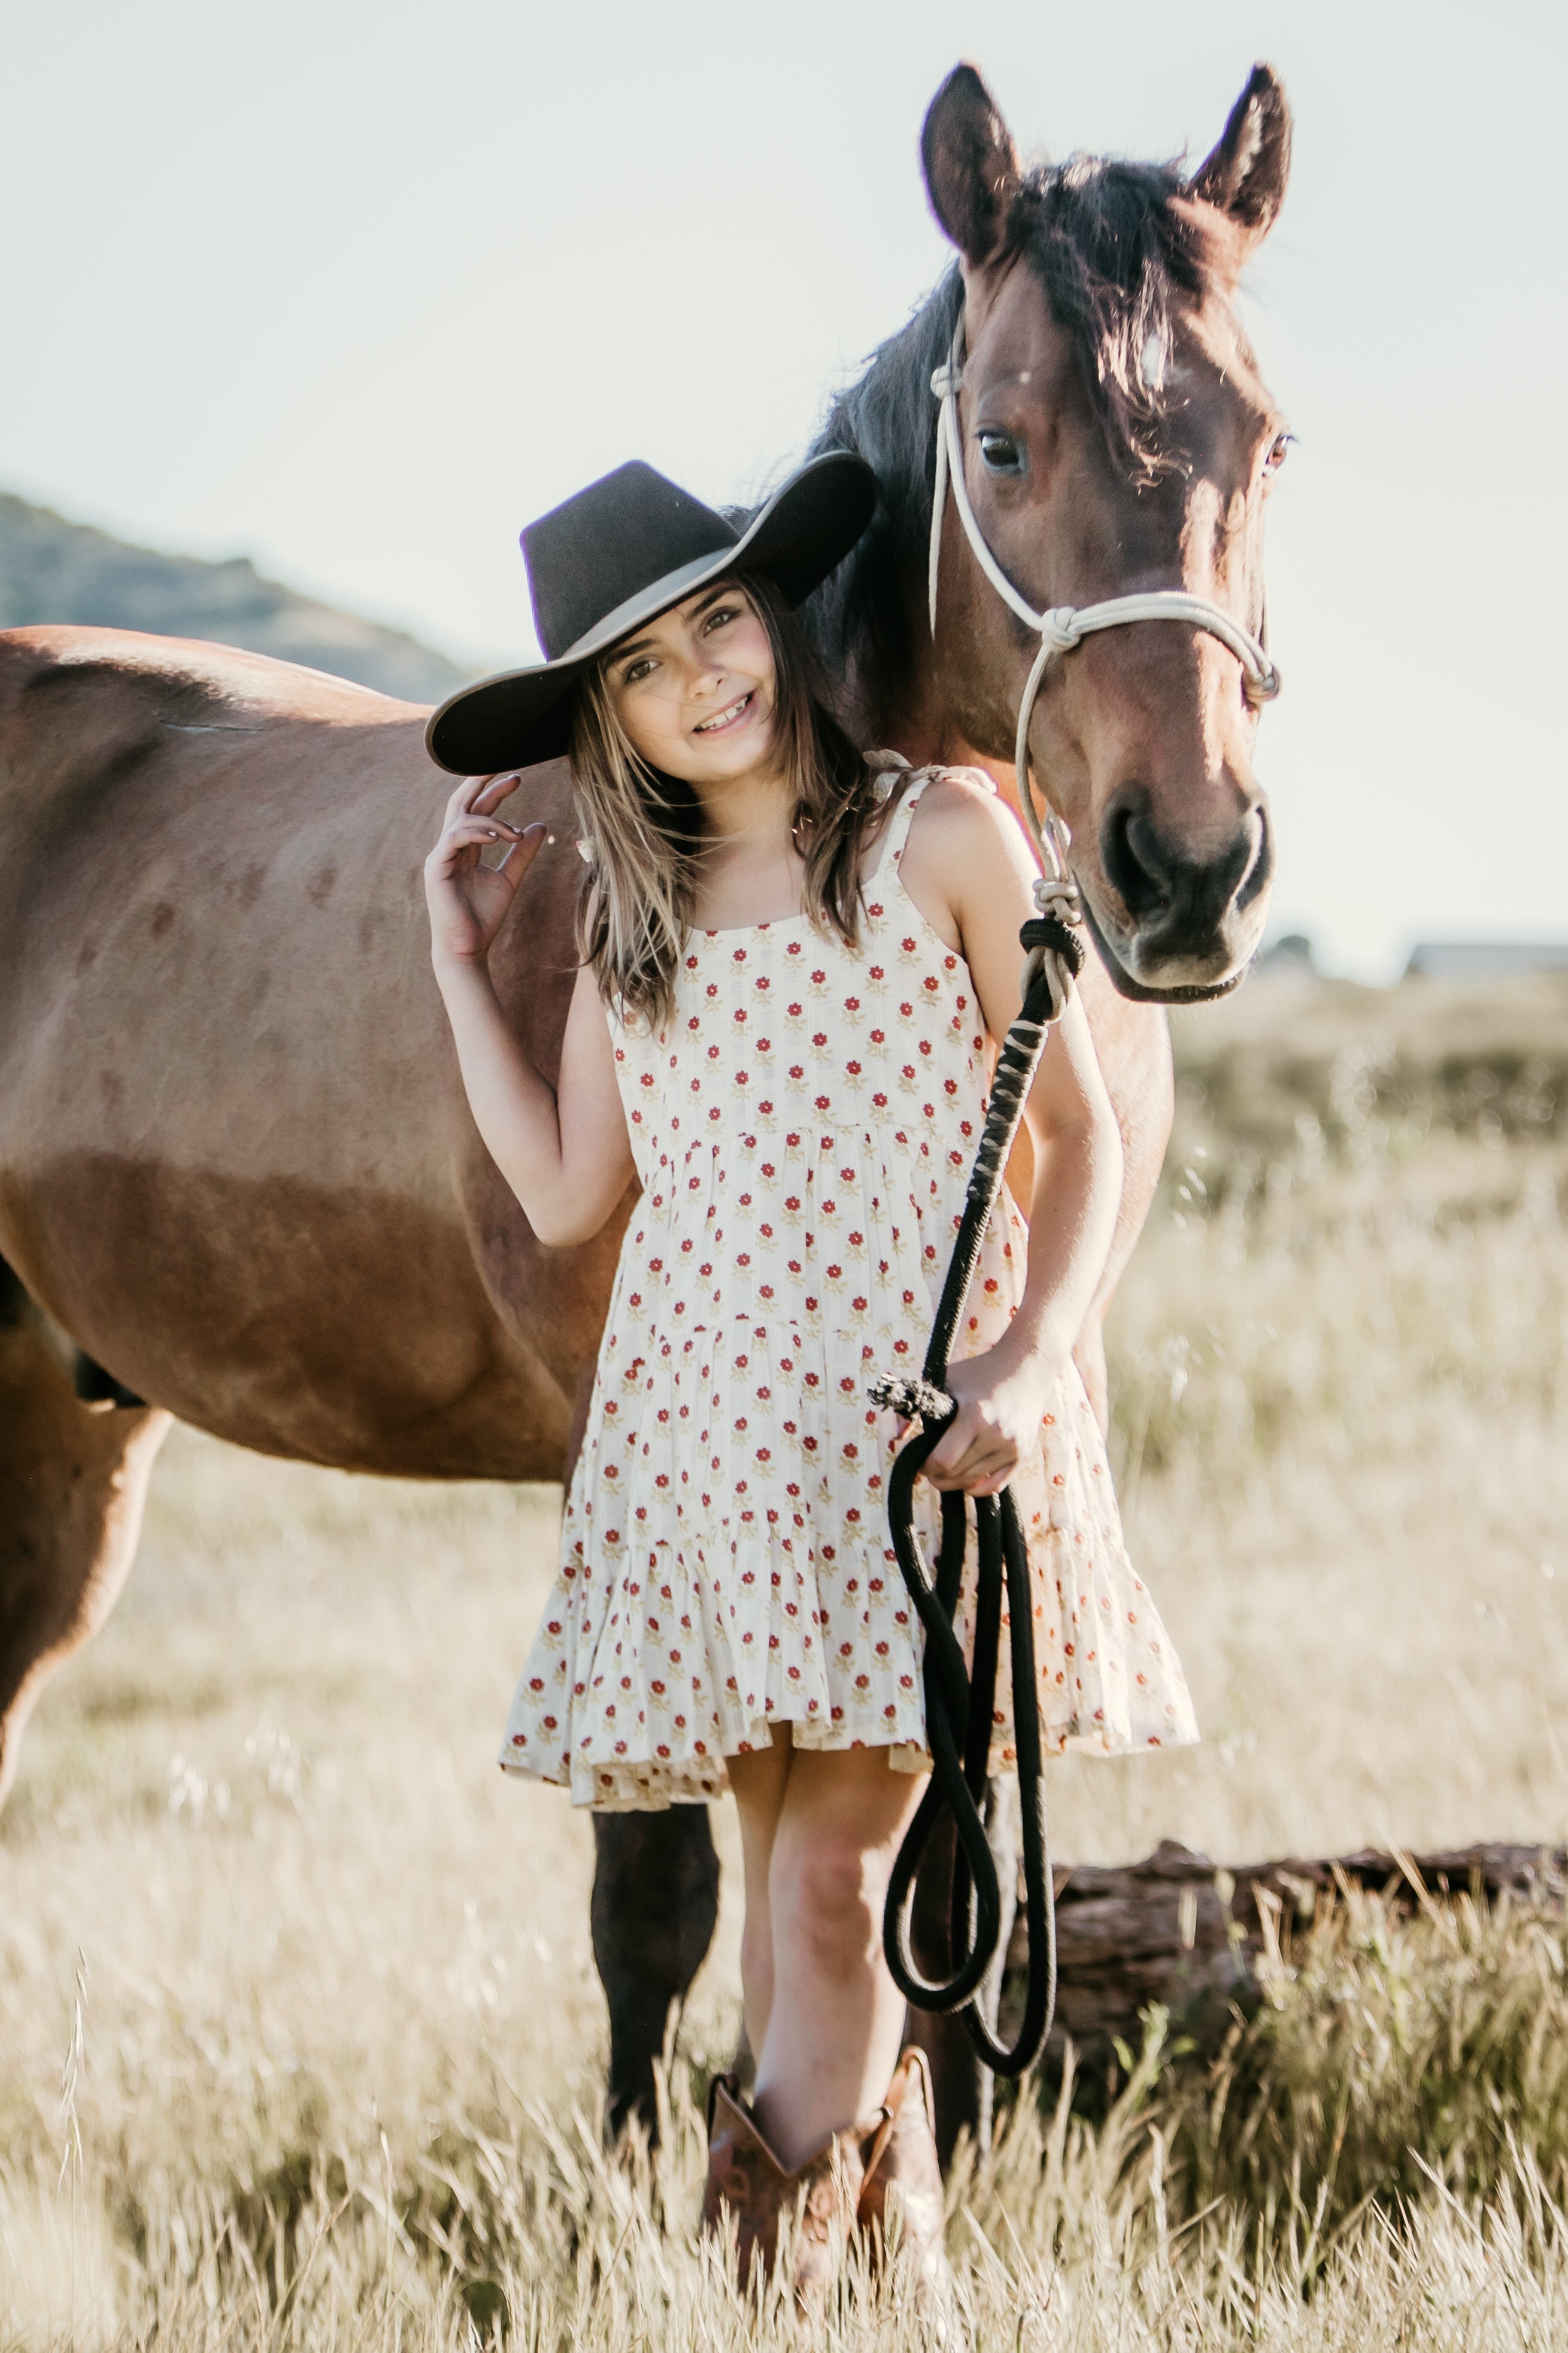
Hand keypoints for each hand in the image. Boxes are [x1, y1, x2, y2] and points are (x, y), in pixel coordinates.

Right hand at [424, 773, 548, 966]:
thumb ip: (522, 853)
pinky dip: (477, 832)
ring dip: (491, 820)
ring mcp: (440, 856)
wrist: (468, 949)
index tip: (518, 779)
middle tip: (508, 771)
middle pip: (461, 803)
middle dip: (481, 783)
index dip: (495, 792)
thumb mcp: (510, 879)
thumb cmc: (483, 918)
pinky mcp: (436, 868)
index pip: (477, 810)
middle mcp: (449, 847)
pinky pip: (454, 838)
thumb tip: (539, 825)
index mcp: (464, 848)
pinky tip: (499, 837)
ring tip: (513, 834)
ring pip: (461, 819)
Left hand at [916, 1348, 1055, 1497]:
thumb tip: (897, 1437)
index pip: (943, 1460)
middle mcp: (995, 1434)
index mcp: (973, 1415)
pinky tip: (967, 1479)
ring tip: (947, 1470)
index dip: (926, 1466)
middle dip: (937, 1476)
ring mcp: (1012, 1447)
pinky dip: (977, 1488)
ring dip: (955, 1482)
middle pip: (957, 1475)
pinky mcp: (1023, 1454)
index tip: (921, 1459)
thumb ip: (916, 1407)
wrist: (1026, 1366)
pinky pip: (995, 1486)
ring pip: (974, 1484)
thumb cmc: (978, 1372)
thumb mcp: (945, 1379)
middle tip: (930, 1468)